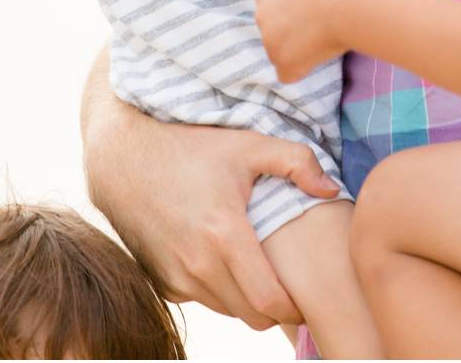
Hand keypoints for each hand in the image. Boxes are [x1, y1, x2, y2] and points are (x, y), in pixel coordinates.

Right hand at [88, 117, 337, 330]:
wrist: (126, 160)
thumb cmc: (194, 149)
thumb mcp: (250, 144)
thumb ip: (298, 162)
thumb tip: (333, 190)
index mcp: (224, 236)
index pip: (267, 300)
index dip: (293, 308)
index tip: (310, 298)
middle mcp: (196, 265)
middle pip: (251, 316)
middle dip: (277, 309)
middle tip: (297, 288)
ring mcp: (175, 277)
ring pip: (228, 311)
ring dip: (249, 301)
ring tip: (267, 273)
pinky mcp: (161, 283)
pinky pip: (203, 302)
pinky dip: (222, 293)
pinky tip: (233, 265)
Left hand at [255, 0, 373, 82]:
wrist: (349, 4)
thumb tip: (299, 11)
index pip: (272, 13)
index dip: (294, 17)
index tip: (311, 13)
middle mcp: (261, 16)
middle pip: (274, 35)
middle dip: (292, 35)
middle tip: (320, 28)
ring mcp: (269, 40)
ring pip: (281, 55)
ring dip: (300, 52)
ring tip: (326, 37)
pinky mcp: (281, 61)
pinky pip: (289, 75)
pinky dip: (304, 69)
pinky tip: (322, 52)